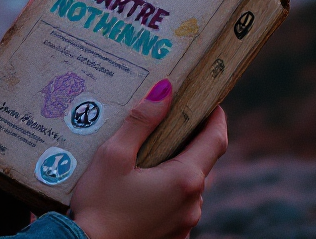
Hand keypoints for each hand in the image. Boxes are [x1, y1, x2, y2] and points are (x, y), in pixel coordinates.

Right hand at [69, 80, 227, 238]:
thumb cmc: (100, 204)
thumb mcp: (114, 155)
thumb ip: (141, 122)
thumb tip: (165, 91)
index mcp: (184, 179)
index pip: (216, 140)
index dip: (216, 117)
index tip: (210, 99)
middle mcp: (193, 204)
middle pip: (202, 161)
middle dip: (191, 138)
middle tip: (170, 117)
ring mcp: (185, 223)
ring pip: (190, 184)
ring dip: (178, 164)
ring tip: (149, 149)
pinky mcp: (174, 236)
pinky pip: (179, 204)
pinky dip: (168, 187)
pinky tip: (142, 182)